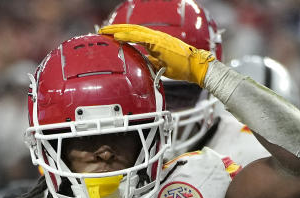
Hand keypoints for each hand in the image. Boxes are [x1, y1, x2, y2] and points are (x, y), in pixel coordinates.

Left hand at [99, 24, 215, 85]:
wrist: (195, 67)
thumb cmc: (183, 67)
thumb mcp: (162, 66)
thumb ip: (152, 62)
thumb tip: (143, 64)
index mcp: (157, 42)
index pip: (136, 35)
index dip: (123, 34)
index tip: (111, 36)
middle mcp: (156, 37)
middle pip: (132, 29)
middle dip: (116, 29)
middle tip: (103, 30)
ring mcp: (157, 38)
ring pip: (133, 31)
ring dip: (118, 30)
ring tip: (106, 31)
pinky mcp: (158, 42)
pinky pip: (139, 37)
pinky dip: (127, 36)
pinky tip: (117, 37)